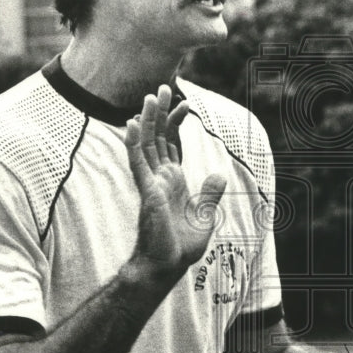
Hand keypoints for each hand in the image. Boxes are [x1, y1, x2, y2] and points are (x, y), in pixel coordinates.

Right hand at [126, 85, 226, 277]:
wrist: (167, 265)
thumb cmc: (181, 246)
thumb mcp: (204, 216)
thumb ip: (209, 194)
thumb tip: (219, 174)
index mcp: (173, 181)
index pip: (172, 145)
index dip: (176, 123)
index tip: (184, 104)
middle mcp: (160, 178)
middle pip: (158, 138)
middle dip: (160, 113)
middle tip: (162, 88)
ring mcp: (151, 183)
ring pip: (146, 144)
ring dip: (148, 120)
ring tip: (150, 96)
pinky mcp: (147, 191)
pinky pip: (138, 163)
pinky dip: (134, 143)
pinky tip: (133, 124)